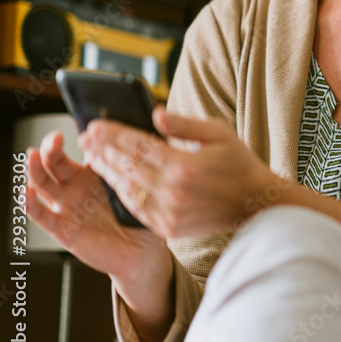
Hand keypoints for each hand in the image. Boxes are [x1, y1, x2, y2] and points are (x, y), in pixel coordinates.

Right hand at [25, 129, 170, 284]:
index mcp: (96, 173)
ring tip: (33, 156)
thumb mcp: (138, 189)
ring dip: (35, 169)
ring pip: (44, 184)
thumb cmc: (141, 219)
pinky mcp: (62, 228)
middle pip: (56, 163)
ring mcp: (67, 206)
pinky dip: (31, 203)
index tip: (87, 129)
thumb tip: (131, 141)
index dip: (82, 139)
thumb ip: (129, 168)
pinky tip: (28, 192)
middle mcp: (77, 187)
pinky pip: (42, 215)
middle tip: (54, 139)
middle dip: (51, 149)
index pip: (82, 150)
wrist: (142, 252)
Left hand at [79, 105, 282, 238]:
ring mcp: (170, 213)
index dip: (113, 134)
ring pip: (128, 190)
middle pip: (128, 167)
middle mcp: (174, 191)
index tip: (94, 124)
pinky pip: (138, 209)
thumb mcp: (219, 133)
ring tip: (94, 158)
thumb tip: (154, 114)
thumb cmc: (238, 163)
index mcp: (185, 165)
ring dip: (109, 172)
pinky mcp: (169, 228)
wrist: (254, 203)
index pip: (139, 145)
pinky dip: (124, 194)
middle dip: (103, 150)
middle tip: (86, 138)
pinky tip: (116, 181)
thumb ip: (184, 124)